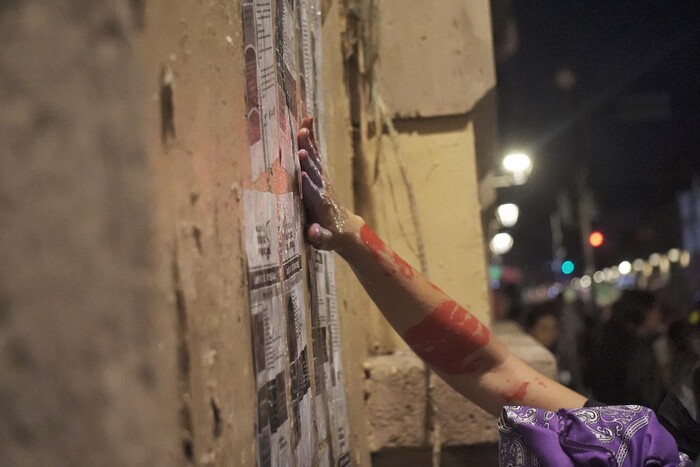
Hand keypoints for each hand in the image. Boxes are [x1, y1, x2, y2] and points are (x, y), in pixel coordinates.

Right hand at [297, 117, 360, 251]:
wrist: (346, 228)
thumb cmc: (330, 236)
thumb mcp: (324, 241)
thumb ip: (318, 236)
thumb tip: (312, 232)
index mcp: (321, 206)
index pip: (313, 194)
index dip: (308, 184)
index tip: (301, 174)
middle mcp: (323, 189)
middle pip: (315, 172)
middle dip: (308, 159)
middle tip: (301, 144)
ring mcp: (323, 179)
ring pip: (315, 159)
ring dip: (309, 144)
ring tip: (303, 128)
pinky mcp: (322, 173)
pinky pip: (315, 154)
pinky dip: (311, 139)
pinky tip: (306, 122)